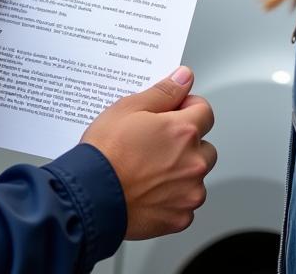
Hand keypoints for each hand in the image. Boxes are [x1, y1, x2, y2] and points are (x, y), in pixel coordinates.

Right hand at [81, 66, 216, 238]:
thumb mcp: (128, 108)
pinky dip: (172, 197)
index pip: (205, 111)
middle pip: (205, 146)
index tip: (173, 113)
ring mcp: (188, 193)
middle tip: (156, 144)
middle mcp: (193, 163)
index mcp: (183, 131)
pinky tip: (149, 190)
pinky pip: (185, 203)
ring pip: (196, 176)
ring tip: (149, 169)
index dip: (188, 108)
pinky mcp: (180, 218)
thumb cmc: (105, 154)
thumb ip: (163, 92)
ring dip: (181, 172)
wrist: (91, 197)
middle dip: (187, 143)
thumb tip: (183, 78)